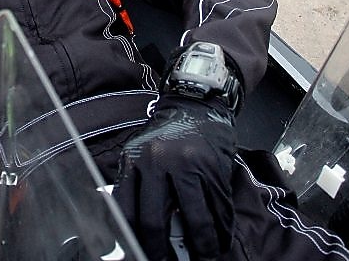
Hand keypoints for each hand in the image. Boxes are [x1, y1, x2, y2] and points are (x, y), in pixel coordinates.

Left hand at [113, 94, 236, 260]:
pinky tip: (220, 240)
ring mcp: (188, 165)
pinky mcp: (213, 167)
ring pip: (193, 218)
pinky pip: (217, 206)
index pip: (127, 210)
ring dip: (201, 245)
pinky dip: (221, 228)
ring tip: (204, 258)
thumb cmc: (167, 134)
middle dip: (162, 250)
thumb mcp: (140, 154)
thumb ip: (136, 186)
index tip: (141, 254)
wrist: (196, 103)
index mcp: (134, 161)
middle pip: (156, 220)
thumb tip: (132, 229)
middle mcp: (157, 162)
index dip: (133, 239)